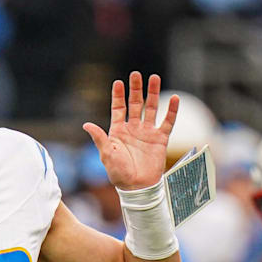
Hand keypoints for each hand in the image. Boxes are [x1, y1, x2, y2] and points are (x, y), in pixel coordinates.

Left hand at [83, 72, 178, 190]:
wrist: (137, 187)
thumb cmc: (118, 173)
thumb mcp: (106, 154)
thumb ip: (99, 138)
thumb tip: (86, 124)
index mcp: (118, 131)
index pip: (118, 108)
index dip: (118, 95)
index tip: (118, 82)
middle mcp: (133, 129)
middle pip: (135, 104)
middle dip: (136, 89)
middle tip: (136, 74)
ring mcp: (147, 133)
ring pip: (151, 108)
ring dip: (153, 94)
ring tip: (154, 78)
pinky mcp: (160, 140)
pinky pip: (167, 122)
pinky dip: (172, 111)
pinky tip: (175, 99)